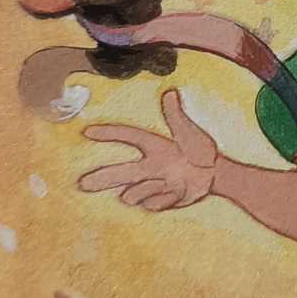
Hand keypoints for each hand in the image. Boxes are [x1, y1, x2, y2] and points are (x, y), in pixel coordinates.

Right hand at [78, 91, 218, 211]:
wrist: (214, 175)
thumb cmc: (200, 150)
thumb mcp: (190, 134)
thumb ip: (177, 117)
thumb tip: (170, 93)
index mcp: (154, 146)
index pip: (129, 136)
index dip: (109, 133)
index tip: (87, 132)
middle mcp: (149, 166)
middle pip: (120, 172)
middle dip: (102, 178)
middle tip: (82, 184)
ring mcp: (152, 184)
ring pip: (134, 193)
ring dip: (146, 190)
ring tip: (171, 181)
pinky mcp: (158, 200)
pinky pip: (152, 204)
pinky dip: (164, 199)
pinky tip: (179, 193)